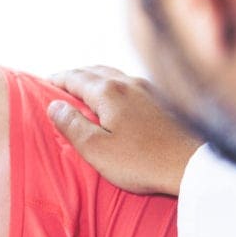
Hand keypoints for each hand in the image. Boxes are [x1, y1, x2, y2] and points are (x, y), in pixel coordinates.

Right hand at [47, 66, 201, 195]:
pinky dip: (113, 84)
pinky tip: (117, 98)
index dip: (56, 80)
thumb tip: (54, 105)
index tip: (43, 83)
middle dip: (74, 75)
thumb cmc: (141, 162)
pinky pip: (129, 83)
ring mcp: (148, 88)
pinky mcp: (163, 100)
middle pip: (94, 70)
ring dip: (95, 77)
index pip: (74, 77)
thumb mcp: (97, 149)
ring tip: (85, 89)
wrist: (192, 166)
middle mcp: (128, 82)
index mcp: (108, 91)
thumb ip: (72, 125)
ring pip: (114, 74)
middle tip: (60, 84)